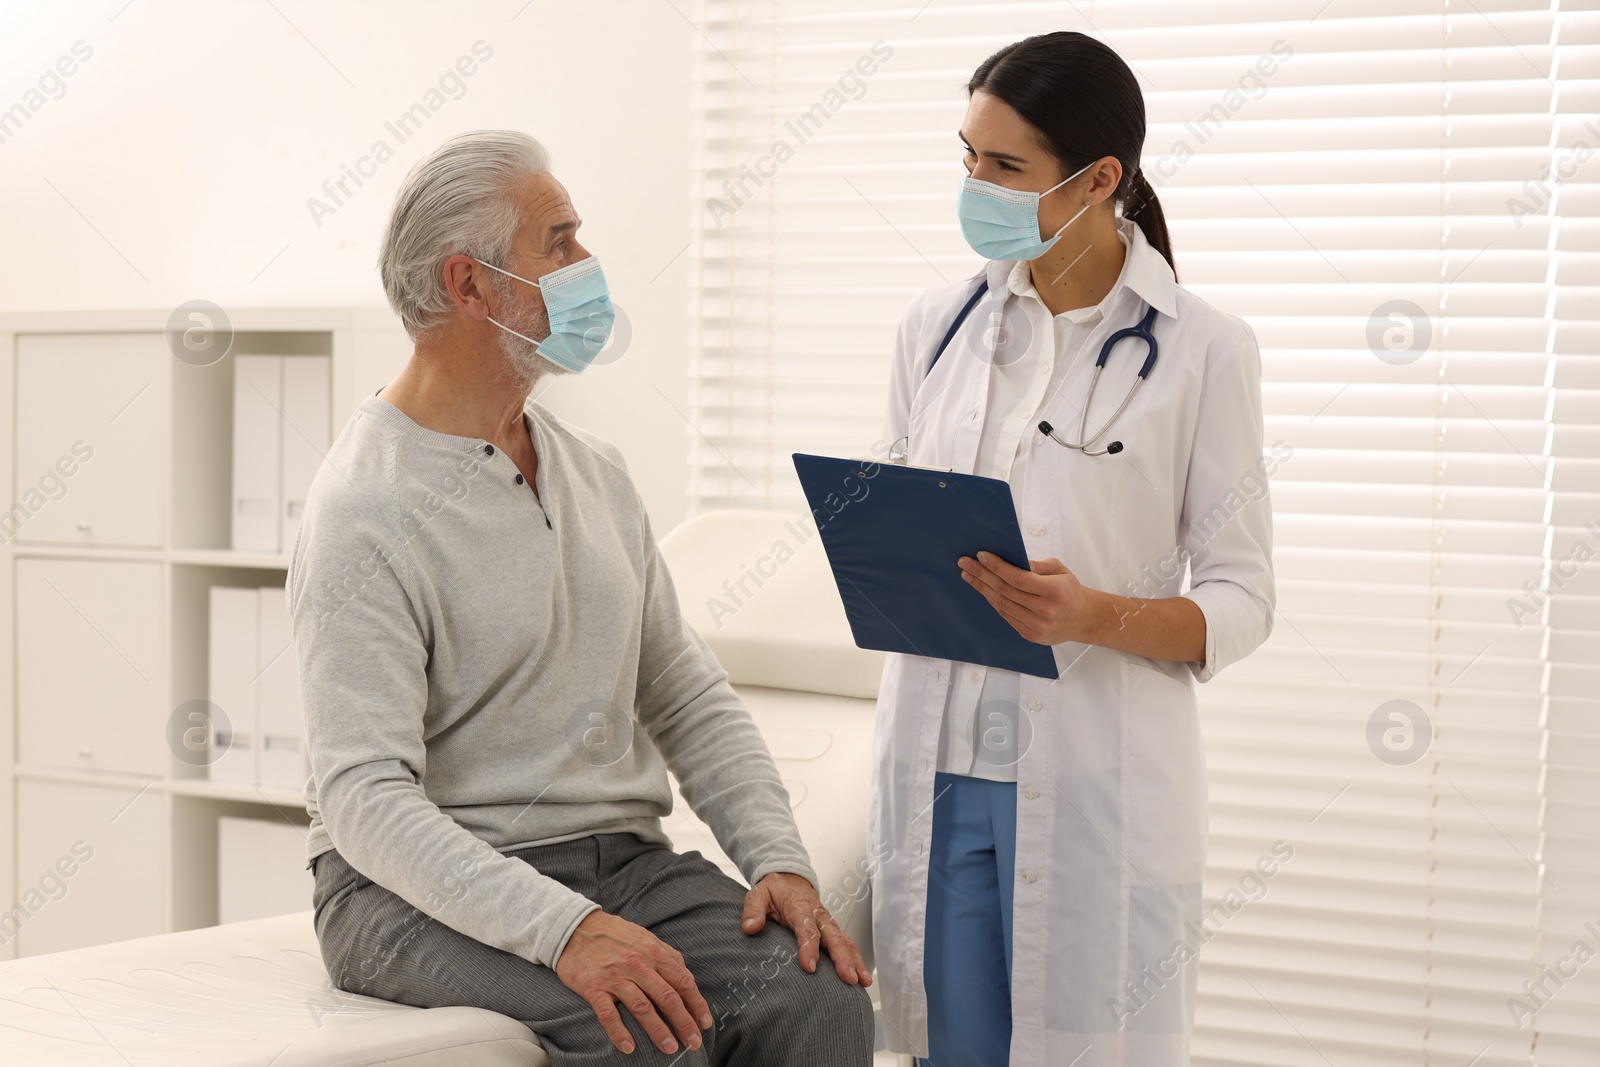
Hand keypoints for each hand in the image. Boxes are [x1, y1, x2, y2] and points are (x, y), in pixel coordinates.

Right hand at [554, 909, 712, 1055]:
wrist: (575, 928)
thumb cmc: (615, 935)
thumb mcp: (645, 938)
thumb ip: (667, 956)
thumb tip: (686, 976)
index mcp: (653, 953)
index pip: (682, 982)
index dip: (696, 1004)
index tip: (704, 1023)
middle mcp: (638, 965)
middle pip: (667, 997)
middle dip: (684, 1022)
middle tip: (694, 1043)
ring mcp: (615, 977)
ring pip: (642, 1007)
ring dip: (658, 1030)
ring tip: (670, 1048)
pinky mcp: (594, 987)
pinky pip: (608, 1014)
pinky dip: (619, 1032)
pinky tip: (629, 1047)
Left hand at [741, 872, 870, 986]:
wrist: (789, 877)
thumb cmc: (774, 889)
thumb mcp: (758, 893)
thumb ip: (753, 910)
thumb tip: (750, 928)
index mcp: (800, 908)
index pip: (807, 930)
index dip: (809, 948)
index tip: (810, 968)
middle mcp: (819, 916)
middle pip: (834, 938)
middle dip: (842, 959)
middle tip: (849, 978)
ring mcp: (828, 923)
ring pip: (845, 942)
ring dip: (855, 961)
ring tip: (862, 982)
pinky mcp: (832, 930)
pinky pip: (847, 944)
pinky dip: (856, 960)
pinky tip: (862, 979)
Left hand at [959, 552, 1097, 644]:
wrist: (1084, 619)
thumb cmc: (1070, 591)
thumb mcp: (1059, 570)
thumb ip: (1037, 565)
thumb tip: (1013, 561)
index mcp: (1053, 591)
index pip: (1017, 577)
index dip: (997, 567)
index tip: (981, 556)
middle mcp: (1044, 610)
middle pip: (1005, 591)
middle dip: (982, 575)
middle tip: (965, 563)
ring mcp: (1036, 625)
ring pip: (1002, 605)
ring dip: (982, 589)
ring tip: (969, 576)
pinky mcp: (1030, 635)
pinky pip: (1006, 616)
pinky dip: (993, 602)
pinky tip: (984, 590)